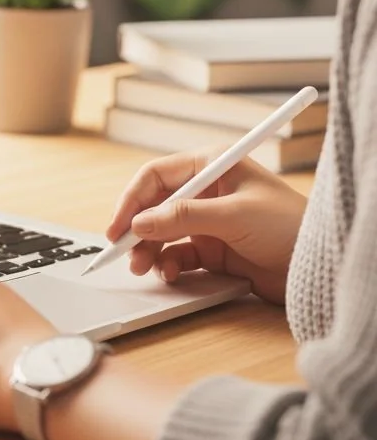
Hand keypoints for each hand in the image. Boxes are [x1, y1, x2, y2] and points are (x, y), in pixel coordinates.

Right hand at [107, 149, 307, 304]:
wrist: (321, 268)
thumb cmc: (290, 226)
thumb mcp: (234, 215)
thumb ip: (183, 217)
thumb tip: (139, 224)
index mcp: (212, 167)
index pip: (156, 176)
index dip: (132, 200)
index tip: (118, 226)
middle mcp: (206, 192)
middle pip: (154, 206)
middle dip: (137, 229)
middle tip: (123, 252)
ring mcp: (209, 222)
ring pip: (162, 233)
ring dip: (149, 249)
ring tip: (144, 267)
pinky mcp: (215, 250)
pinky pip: (179, 255)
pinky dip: (169, 264)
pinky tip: (170, 273)